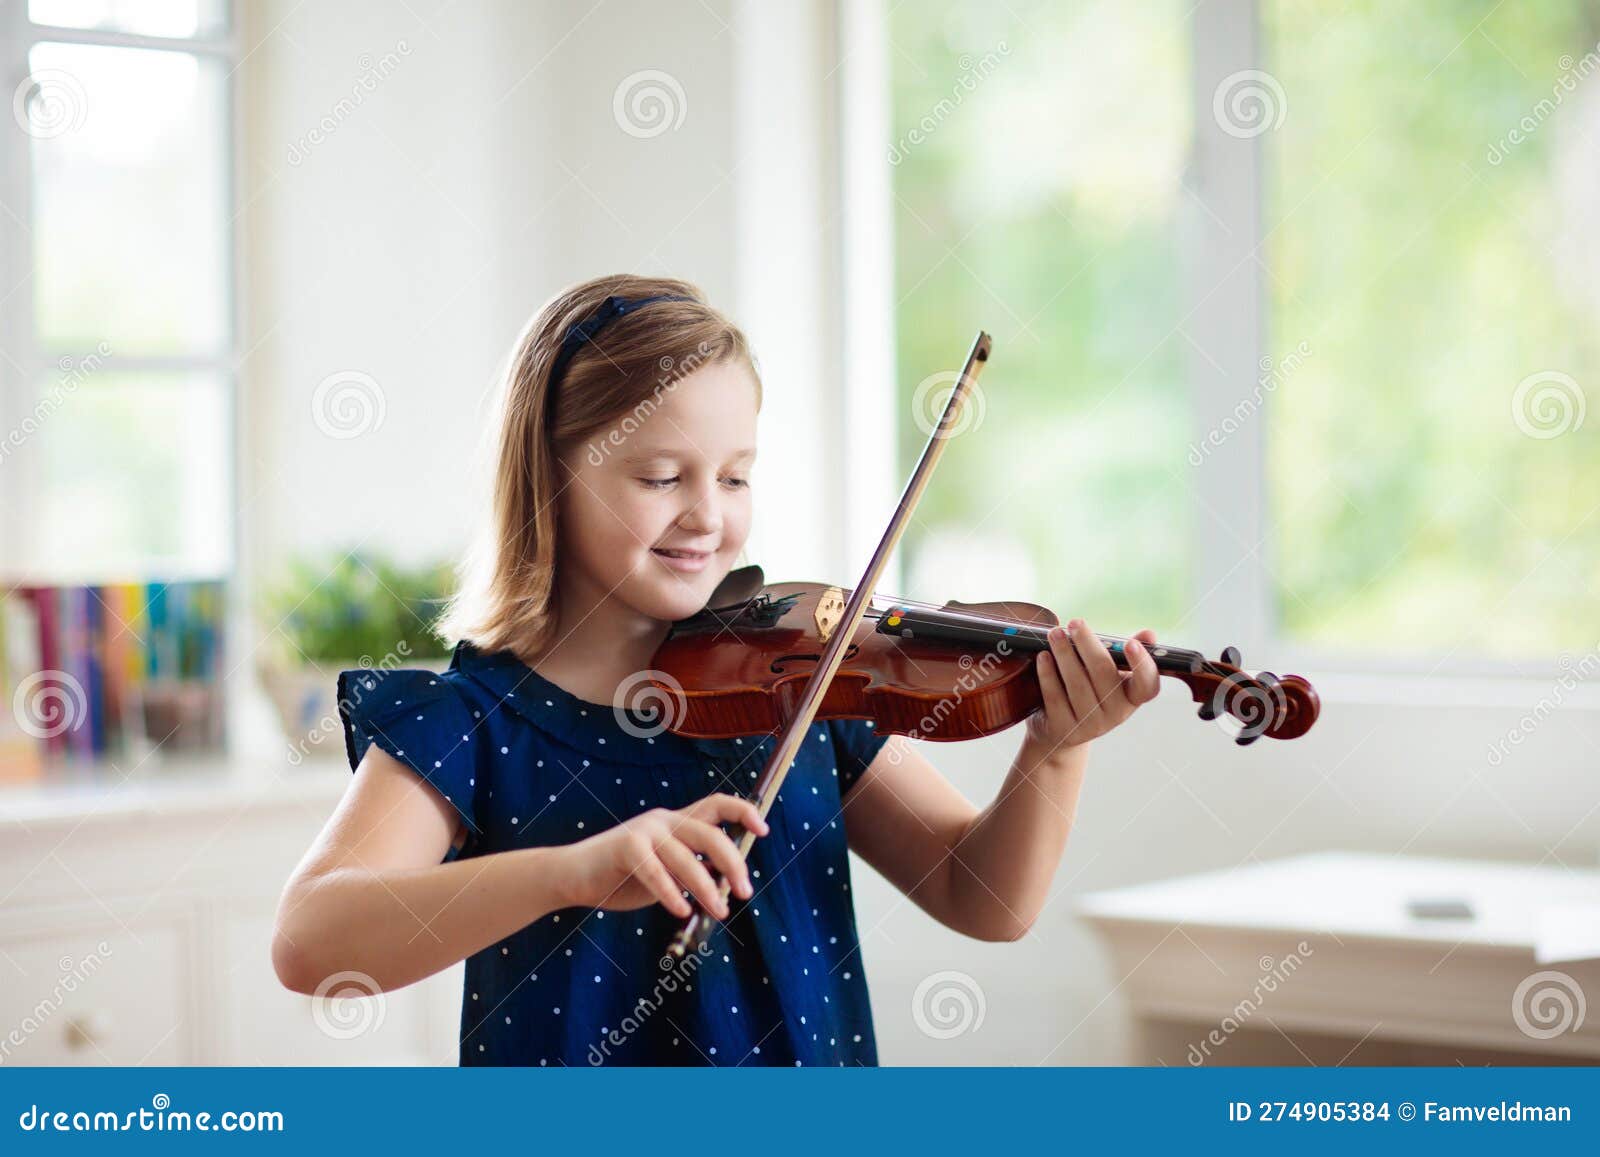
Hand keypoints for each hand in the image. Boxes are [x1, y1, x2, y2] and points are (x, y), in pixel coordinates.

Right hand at [555, 792, 767, 919]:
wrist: (574, 874)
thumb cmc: (623, 875)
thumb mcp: (667, 871)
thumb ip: (693, 873)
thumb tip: (727, 891)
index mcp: (678, 821)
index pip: (717, 805)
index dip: (743, 813)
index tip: (763, 831)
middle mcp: (665, 820)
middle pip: (710, 833)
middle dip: (733, 863)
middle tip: (745, 891)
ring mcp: (645, 831)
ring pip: (687, 858)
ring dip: (707, 887)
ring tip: (719, 912)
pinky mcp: (625, 847)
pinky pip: (655, 872)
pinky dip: (671, 892)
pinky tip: (682, 909)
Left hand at [1025, 619, 1159, 758]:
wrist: (1060, 730)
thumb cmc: (1090, 691)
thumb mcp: (1110, 674)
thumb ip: (1126, 652)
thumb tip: (1149, 634)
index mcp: (1132, 697)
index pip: (1147, 684)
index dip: (1142, 665)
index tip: (1130, 643)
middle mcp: (1116, 714)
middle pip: (1103, 673)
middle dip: (1087, 644)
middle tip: (1075, 623)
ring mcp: (1090, 725)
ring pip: (1077, 684)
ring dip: (1064, 654)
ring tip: (1055, 633)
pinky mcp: (1065, 729)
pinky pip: (1056, 697)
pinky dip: (1048, 674)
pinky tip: (1043, 657)